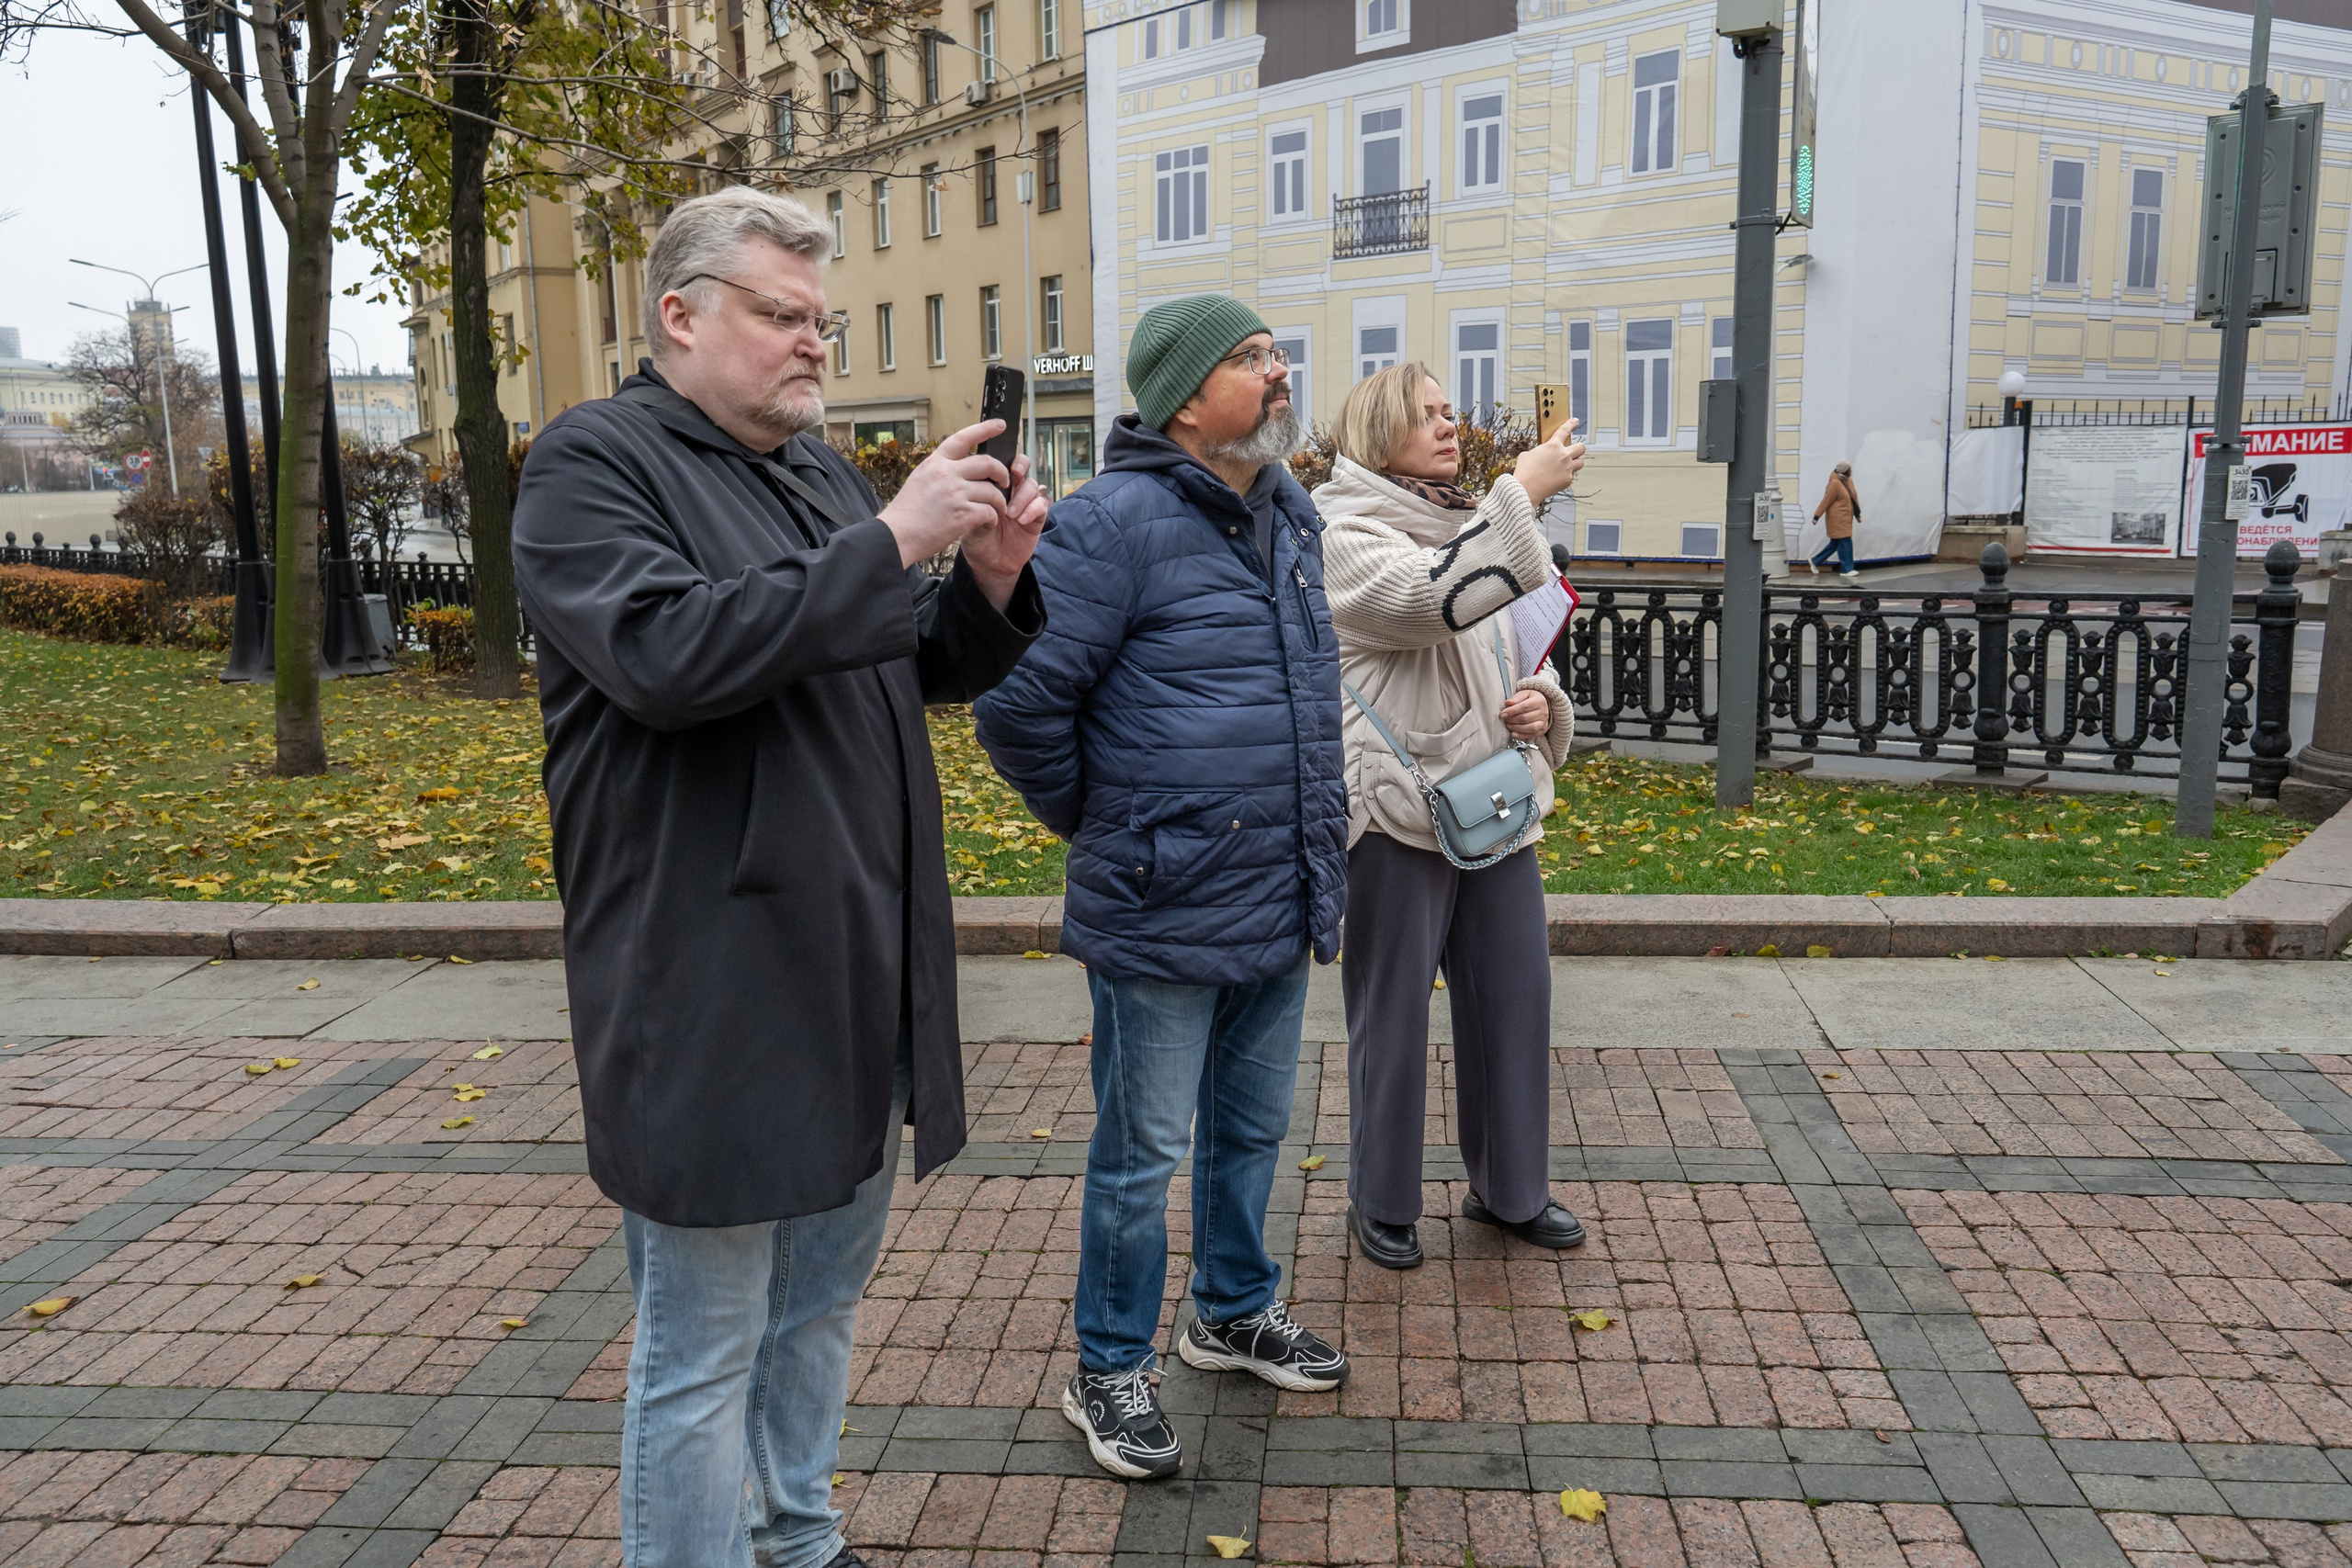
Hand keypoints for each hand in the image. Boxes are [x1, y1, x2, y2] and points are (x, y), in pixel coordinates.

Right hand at [878, 420, 1014, 567]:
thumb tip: (961, 465)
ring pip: (992, 491)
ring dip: (999, 501)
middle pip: (987, 463)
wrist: (898, 535)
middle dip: (1001, 472)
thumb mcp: (920, 479)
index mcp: (936, 463)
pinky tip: (987, 523)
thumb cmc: (907, 512)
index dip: (984, 428)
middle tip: (1005, 481)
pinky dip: (993, 518)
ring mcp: (956, 494)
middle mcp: (947, 474)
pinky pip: (990, 512)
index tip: (1000, 425)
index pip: (963, 437)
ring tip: (998, 509)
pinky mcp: (963, 514)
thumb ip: (940, 470)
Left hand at [961, 453, 1049, 611]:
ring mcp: (1025, 502)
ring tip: (1010, 514)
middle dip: (1020, 466)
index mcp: (992, 485)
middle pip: (1022, 465)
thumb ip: (975, 502)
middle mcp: (1011, 490)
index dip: (1004, 456)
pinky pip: (1042, 504)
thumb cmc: (977, 539)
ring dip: (1023, 496)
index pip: (1001, 462)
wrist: (989, 564)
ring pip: (1033, 485)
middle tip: (1014, 474)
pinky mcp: (1037, 516)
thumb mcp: (969, 518)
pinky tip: (1021, 520)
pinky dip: (1033, 509)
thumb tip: (983, 488)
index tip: (999, 461)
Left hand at [1500, 689, 1549, 739]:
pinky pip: (1532, 735)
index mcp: (1539, 701)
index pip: (1524, 706)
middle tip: (1505, 719)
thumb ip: (1516, 698)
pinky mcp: (1543, 729)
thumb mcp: (1524, 694)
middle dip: (1512, 720)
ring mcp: (1544, 722)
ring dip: (1516, 728)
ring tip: (1508, 725)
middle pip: (1526, 718)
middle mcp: (1544, 712)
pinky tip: (1513, 733)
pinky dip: (1521, 735)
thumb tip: (1508, 703)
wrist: (1540, 705)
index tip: (1502, 714)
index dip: (1512, 711)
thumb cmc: (1530, 699)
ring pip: (1530, 728)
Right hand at [1512, 417, 1586, 506]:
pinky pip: (1571, 476)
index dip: (1571, 424)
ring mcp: (1567, 468)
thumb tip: (1539, 456)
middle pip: (1581, 447)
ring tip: (1567, 466)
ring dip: (1575, 463)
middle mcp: (1563, 455)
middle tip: (1574, 451)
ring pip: (1580, 463)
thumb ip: (1538, 452)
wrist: (1525, 488)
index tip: (1575, 421)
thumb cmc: (1524, 472)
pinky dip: (1566, 477)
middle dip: (1579, 448)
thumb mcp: (1527, 455)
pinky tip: (1556, 479)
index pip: (1564, 430)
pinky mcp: (1567, 480)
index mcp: (1552, 446)